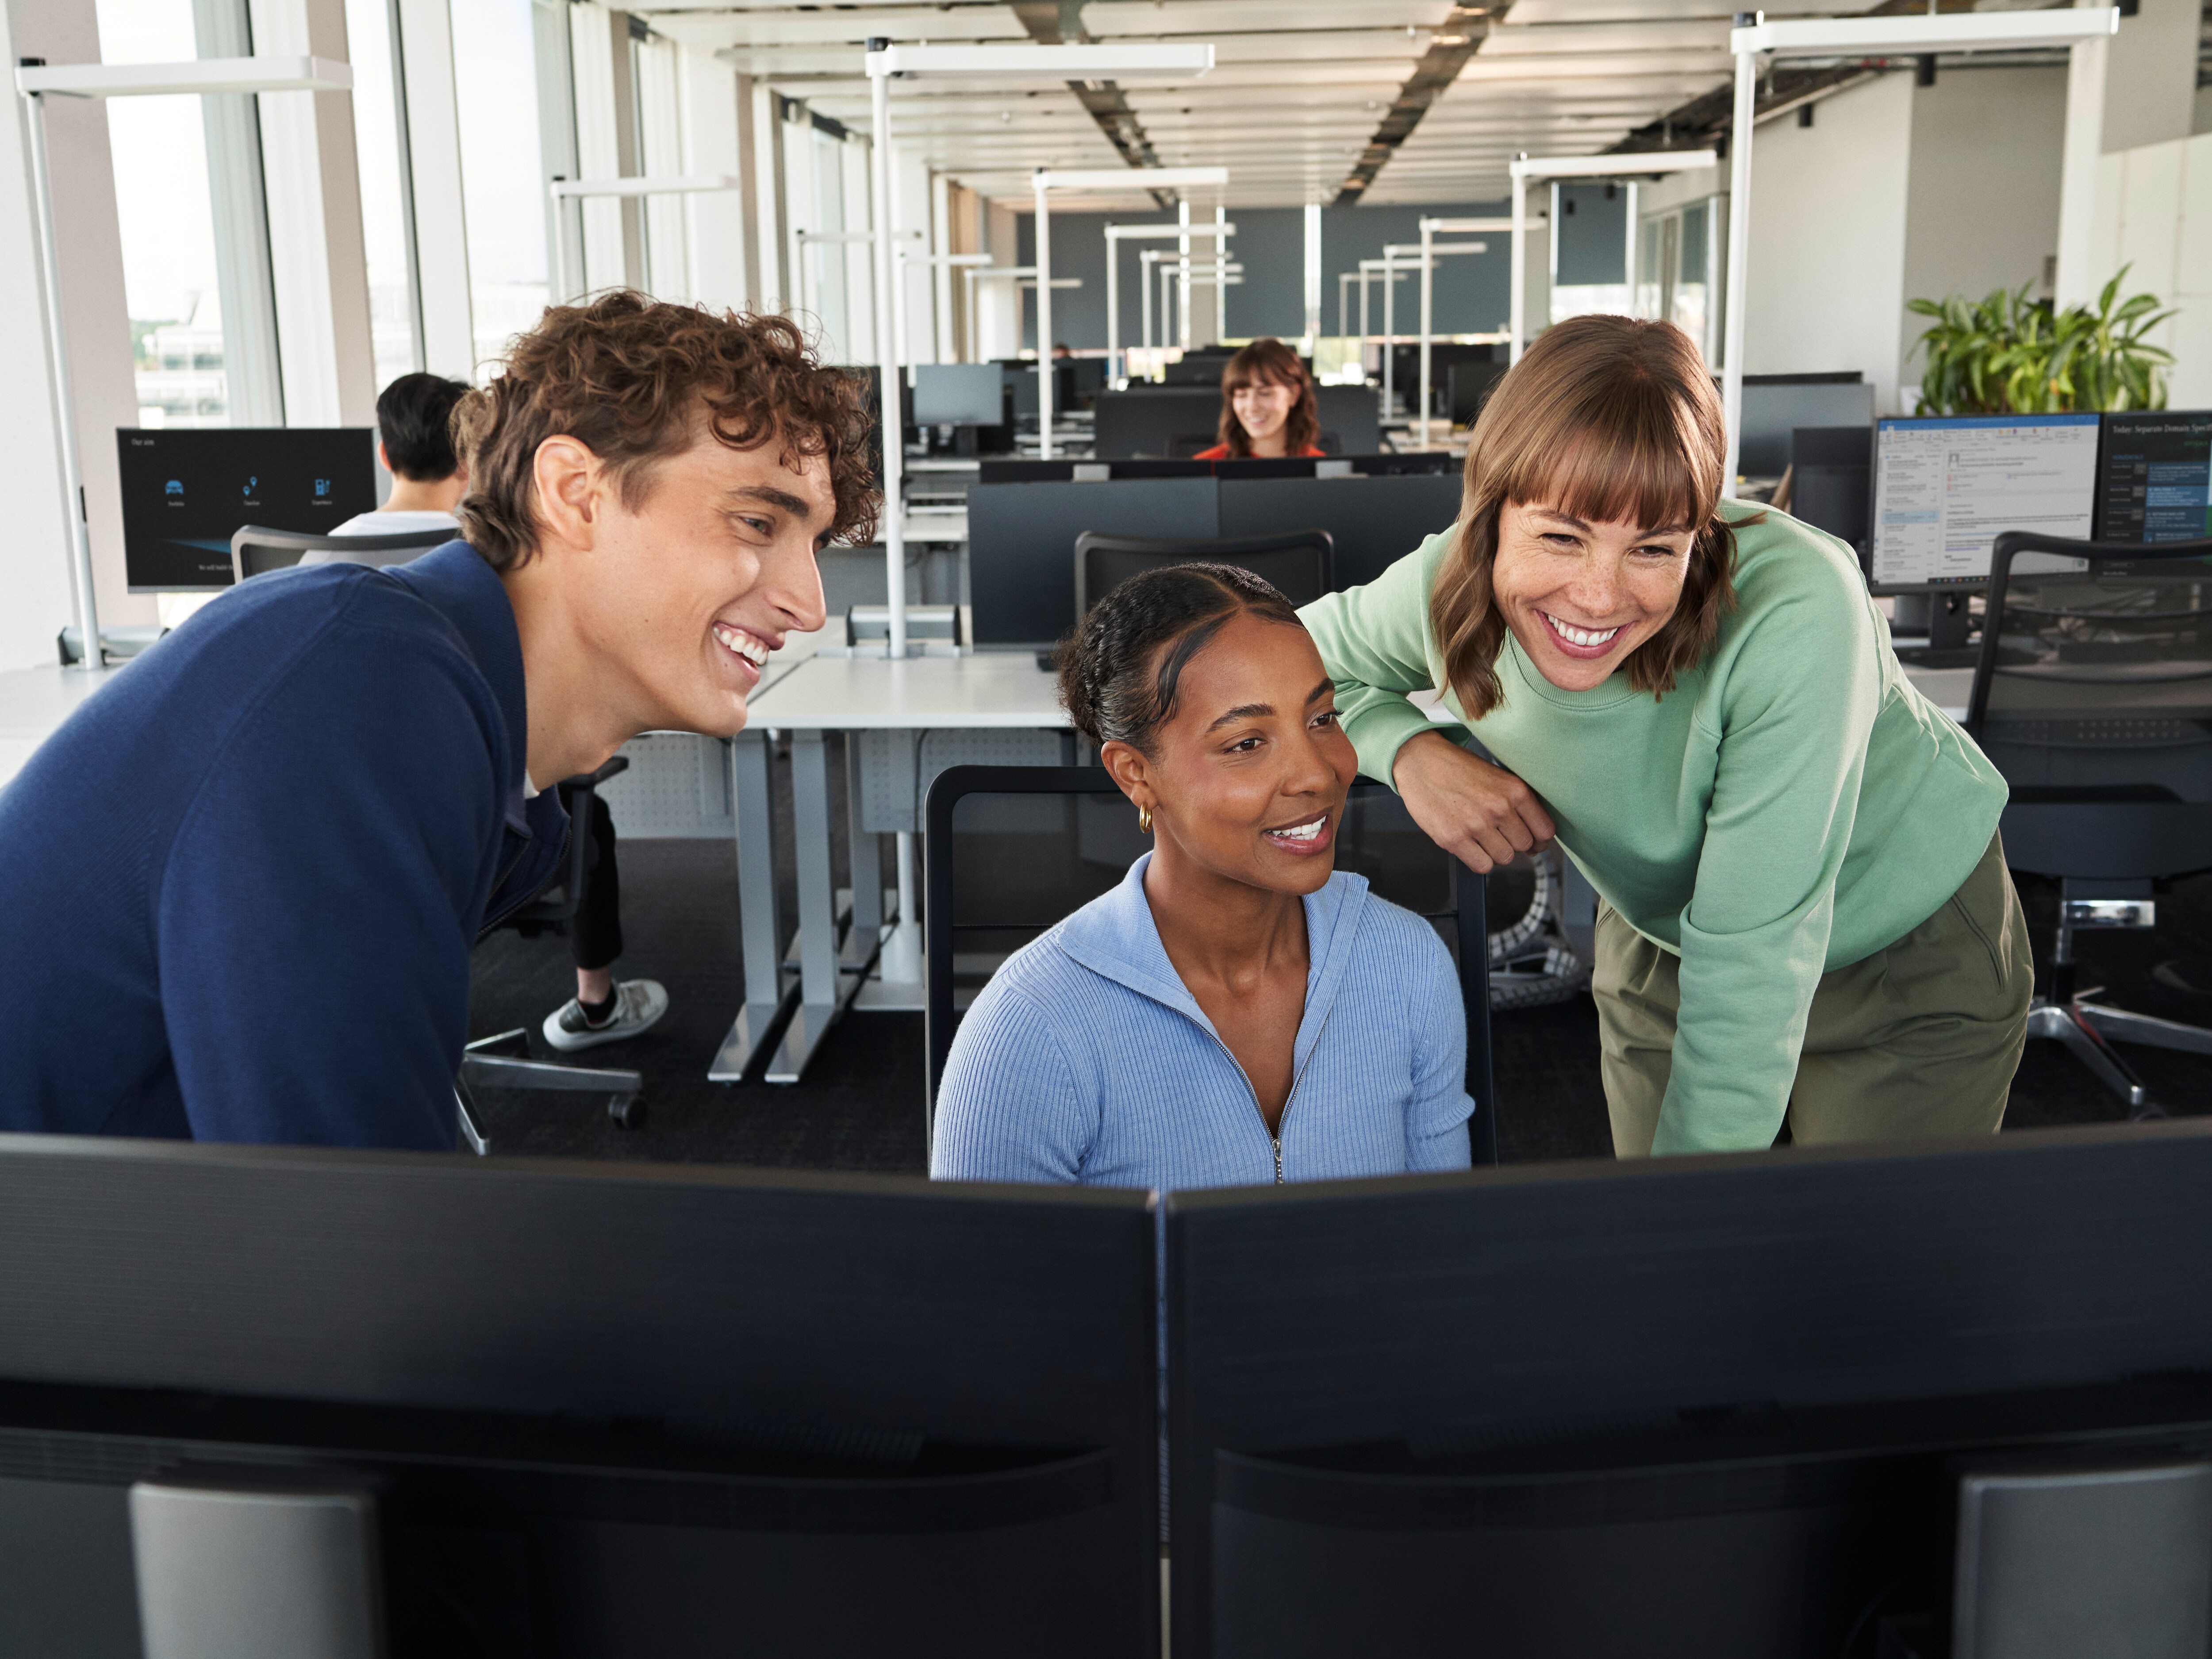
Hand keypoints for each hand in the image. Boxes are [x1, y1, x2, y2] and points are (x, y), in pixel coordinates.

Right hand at [1391, 730, 1555, 873]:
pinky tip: (1469, 843)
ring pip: (1504, 858)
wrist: (1420, 761)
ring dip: (1494, 851)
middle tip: (1498, 832)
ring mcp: (1476, 825)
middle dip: (1513, 842)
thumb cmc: (1458, 769)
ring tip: (1480, 834)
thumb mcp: (1498, 776)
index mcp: (1515, 790)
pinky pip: (1481, 866)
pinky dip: (1478, 859)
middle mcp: (1499, 808)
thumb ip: (1518, 803)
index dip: (1539, 839)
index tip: (1533, 840)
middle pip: (1524, 845)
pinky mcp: (1454, 838)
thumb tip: (1536, 840)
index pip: (1545, 830)